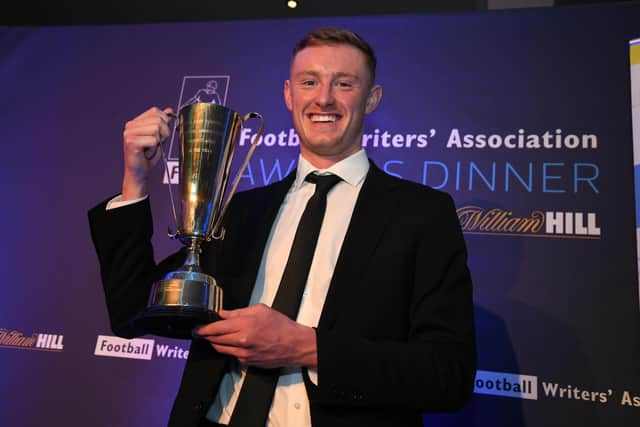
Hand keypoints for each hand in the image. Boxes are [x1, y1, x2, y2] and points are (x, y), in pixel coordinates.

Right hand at [121, 106, 173, 199]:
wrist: (139, 173)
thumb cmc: (147, 156)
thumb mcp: (158, 137)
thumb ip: (162, 123)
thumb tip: (169, 110)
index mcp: (135, 122)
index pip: (155, 111)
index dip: (164, 122)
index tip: (161, 134)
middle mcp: (130, 125)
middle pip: (157, 119)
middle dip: (164, 132)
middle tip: (157, 143)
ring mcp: (129, 133)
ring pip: (156, 128)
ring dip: (159, 140)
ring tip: (151, 147)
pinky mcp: (131, 142)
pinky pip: (153, 140)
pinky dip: (154, 147)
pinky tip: (147, 152)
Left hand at [193, 304, 317, 368]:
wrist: (295, 345)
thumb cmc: (281, 326)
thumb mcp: (261, 310)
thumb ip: (239, 312)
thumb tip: (223, 314)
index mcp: (245, 325)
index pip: (217, 328)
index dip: (204, 329)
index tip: (197, 328)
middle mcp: (242, 341)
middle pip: (215, 340)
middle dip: (206, 336)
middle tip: (201, 332)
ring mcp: (244, 354)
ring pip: (221, 349)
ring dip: (215, 343)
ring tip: (214, 337)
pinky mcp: (247, 362)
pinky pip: (232, 355)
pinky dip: (229, 349)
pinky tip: (233, 343)